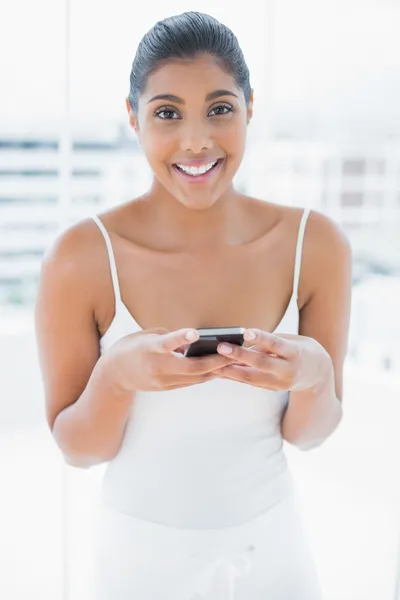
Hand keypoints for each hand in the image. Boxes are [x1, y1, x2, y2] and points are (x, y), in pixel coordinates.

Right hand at [104, 327, 235, 392]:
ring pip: (195, 377)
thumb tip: (196, 343)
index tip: (196, 333)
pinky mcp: (166, 388)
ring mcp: (163, 381)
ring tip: (234, 361)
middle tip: (233, 351)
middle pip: (191, 366)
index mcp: (150, 349)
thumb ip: (171, 338)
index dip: (181, 338)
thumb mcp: (148, 336)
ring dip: (215, 370)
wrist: (114, 374)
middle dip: (214, 360)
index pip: (167, 343)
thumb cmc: (133, 347)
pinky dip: (205, 375)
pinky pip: (191, 381)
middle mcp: (157, 367)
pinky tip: (219, 368)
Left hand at [215, 329, 331, 391]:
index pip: (276, 344)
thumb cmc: (299, 349)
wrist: (317, 374)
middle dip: (240, 356)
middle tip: (220, 347)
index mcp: (295, 353)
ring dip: (230, 371)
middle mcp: (288, 371)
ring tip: (212, 362)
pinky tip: (219, 371)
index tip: (245, 332)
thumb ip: (269, 342)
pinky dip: (234, 376)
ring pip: (252, 378)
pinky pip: (250, 383)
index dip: (261, 338)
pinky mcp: (272, 390)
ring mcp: (280, 383)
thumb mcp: (290, 341)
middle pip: (261, 364)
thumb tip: (242, 343)